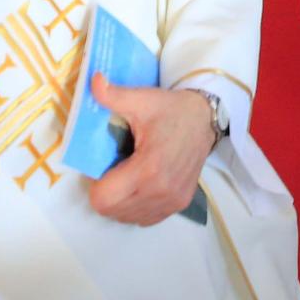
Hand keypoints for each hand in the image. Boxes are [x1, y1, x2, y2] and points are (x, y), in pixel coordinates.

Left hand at [84, 75, 217, 226]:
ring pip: (127, 217)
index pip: (103, 199)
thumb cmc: (171, 110)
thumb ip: (113, 95)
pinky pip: (144, 218)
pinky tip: (141, 186)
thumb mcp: (142, 99)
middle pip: (111, 211)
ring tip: (128, 176)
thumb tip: (93, 80)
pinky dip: (136, 207)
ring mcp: (172, 201)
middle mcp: (161, 191)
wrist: (206, 118)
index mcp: (148, 168)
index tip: (104, 165)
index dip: (95, 183)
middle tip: (115, 168)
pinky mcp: (179, 204)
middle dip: (105, 192)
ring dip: (120, 201)